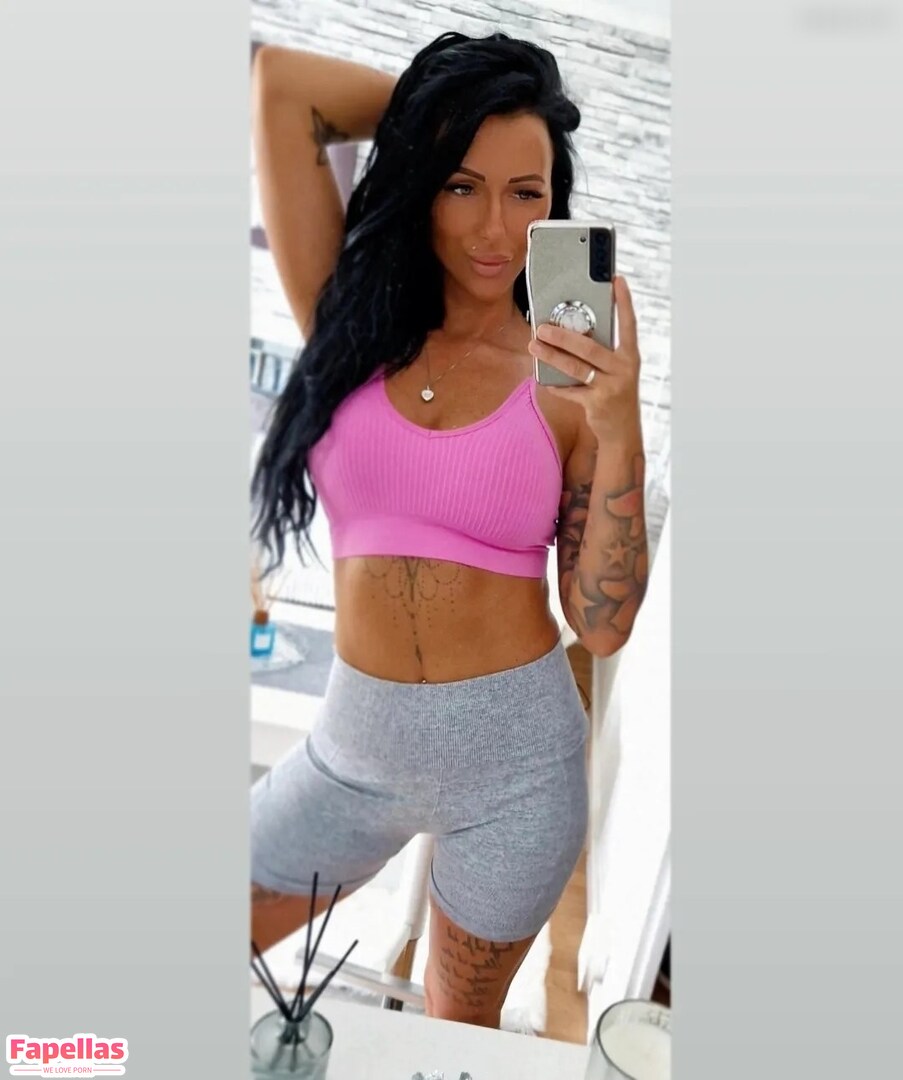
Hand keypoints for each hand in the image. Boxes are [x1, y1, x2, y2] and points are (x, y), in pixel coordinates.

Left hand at [527, 276, 641, 440]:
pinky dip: (556, 385)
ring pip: (576, 367)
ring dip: (551, 356)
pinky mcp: (597, 403)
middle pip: (590, 347)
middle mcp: (624, 369)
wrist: (624, 433)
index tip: (616, 280)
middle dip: (563, 336)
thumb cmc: (616, 395)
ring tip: (534, 345)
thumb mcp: (617, 372)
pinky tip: (544, 380)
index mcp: (631, 356)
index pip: (629, 324)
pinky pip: (570, 391)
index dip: (624, 302)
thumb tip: (571, 333)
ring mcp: (611, 387)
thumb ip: (602, 354)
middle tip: (542, 327)